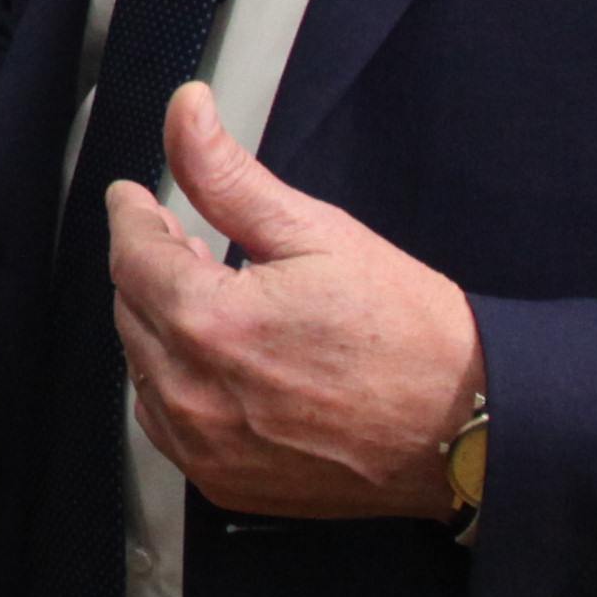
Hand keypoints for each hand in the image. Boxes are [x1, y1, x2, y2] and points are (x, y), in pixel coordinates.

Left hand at [107, 85, 485, 519]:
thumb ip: (229, 175)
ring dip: (162, 326)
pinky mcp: (224, 483)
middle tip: (190, 242)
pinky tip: (220, 361)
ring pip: (143, 366)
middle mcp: (193, 394)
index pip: (132, 255)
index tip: (135, 199)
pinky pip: (166, 422)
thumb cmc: (408, 332)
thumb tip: (185, 112)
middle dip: (153, 268)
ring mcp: (206, 448)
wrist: (466, 425)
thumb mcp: (318, 232)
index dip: (132, 216)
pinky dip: (176, 384)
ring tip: (214, 298)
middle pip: (131, 309)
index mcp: (210, 323)